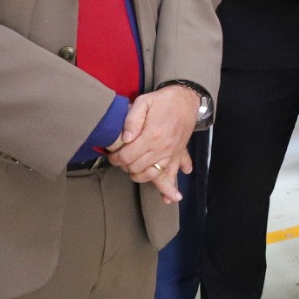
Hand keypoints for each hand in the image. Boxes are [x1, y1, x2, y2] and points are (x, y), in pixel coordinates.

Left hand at [109, 86, 196, 201]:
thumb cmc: (163, 101)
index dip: (115, 158)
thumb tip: (125, 140)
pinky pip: (174, 174)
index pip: (127, 157)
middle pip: (137, 168)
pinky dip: (171, 188)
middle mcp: (162, 148)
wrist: (187, 100)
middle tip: (119, 160)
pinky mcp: (178, 154)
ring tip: (133, 171)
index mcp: (151, 135)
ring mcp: (171, 153)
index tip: (111, 155)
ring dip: (140, 176)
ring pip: (153, 175)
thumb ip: (132, 120)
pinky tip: (169, 198)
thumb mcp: (144, 102)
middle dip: (124, 167)